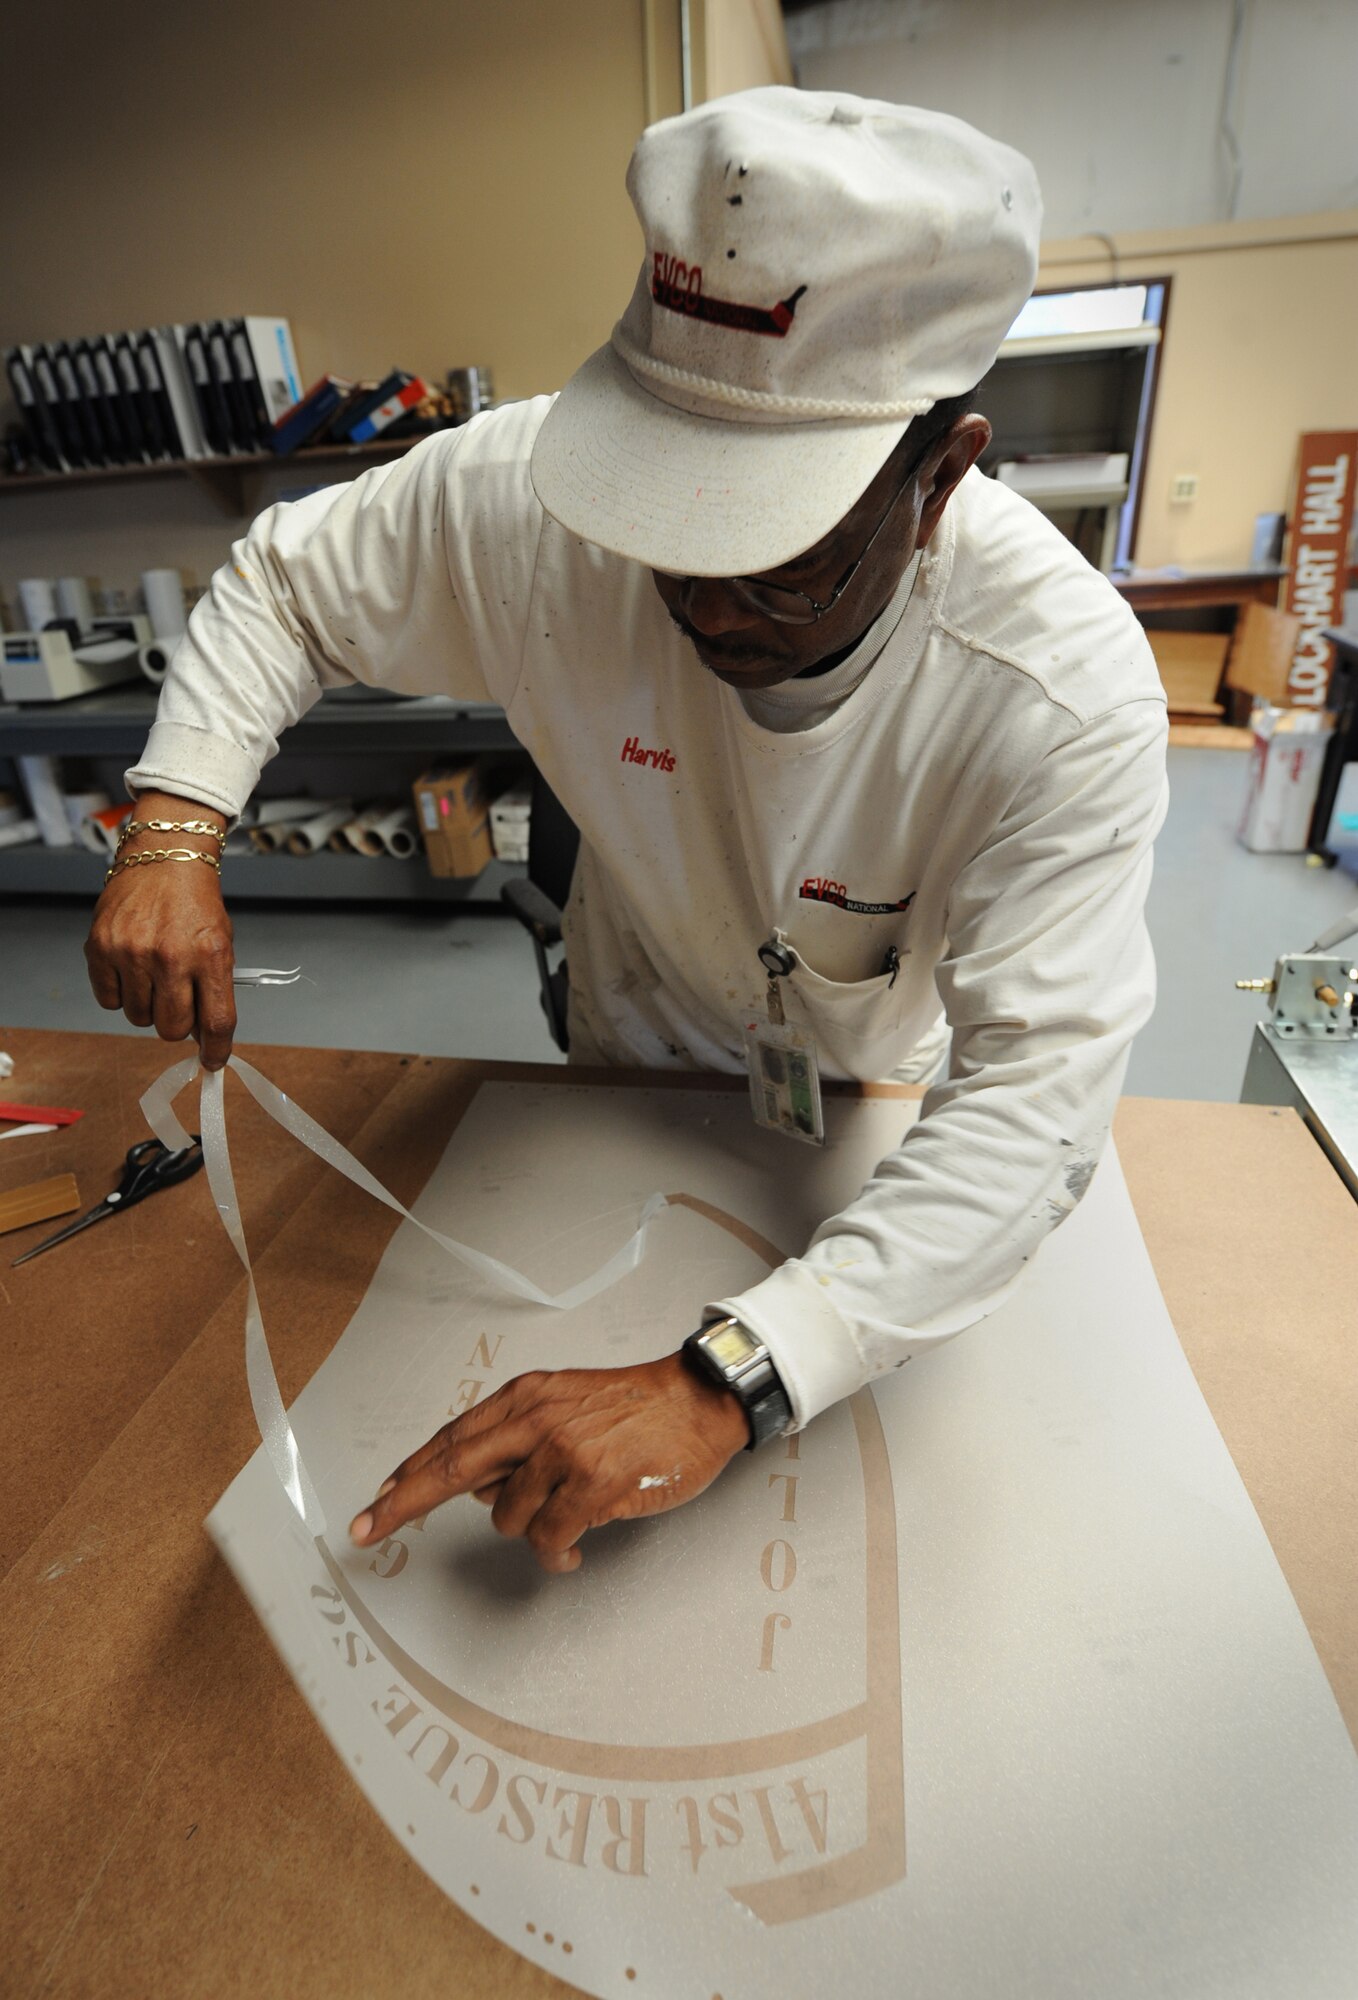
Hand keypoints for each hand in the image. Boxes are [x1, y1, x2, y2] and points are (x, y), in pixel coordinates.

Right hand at [84, 790, 236, 1067]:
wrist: (163, 857)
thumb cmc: (195, 901)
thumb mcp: (220, 943)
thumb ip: (214, 988)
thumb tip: (203, 1035)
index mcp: (209, 955)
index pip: (216, 1021)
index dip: (216, 1049)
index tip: (213, 1061)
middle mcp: (169, 956)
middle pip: (172, 1028)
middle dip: (177, 1024)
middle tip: (178, 1001)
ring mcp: (131, 952)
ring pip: (138, 1017)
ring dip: (147, 1006)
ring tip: (154, 975)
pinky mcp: (100, 947)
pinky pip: (109, 1000)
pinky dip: (120, 993)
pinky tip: (131, 968)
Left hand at [350, 1353, 750, 1573]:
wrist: (697, 1402)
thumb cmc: (635, 1409)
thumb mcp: (565, 1406)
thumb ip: (518, 1442)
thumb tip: (475, 1487)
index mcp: (525, 1398)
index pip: (452, 1439)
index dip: (409, 1474)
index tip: (376, 1503)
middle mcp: (535, 1420)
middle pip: (450, 1468)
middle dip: (401, 1504)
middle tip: (366, 1530)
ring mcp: (562, 1452)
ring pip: (505, 1517)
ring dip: (528, 1531)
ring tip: (563, 1525)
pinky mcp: (592, 1486)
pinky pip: (548, 1540)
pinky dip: (556, 1554)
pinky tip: (573, 1549)